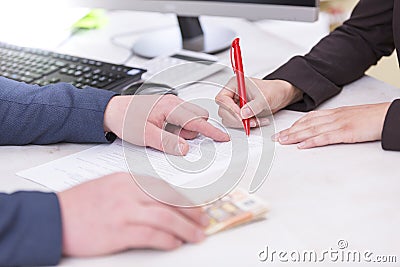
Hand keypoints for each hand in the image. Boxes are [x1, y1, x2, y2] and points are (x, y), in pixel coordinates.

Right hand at [58, 172, 208, 256]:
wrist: (52, 217)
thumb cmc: (80, 204)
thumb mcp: (110, 187)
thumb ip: (134, 191)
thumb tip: (159, 202)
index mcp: (128, 180)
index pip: (165, 188)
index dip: (185, 200)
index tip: (196, 208)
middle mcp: (129, 192)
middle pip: (170, 202)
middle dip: (191, 214)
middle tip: (203, 222)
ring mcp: (124, 211)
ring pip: (166, 218)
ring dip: (186, 229)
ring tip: (197, 236)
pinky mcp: (118, 232)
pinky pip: (151, 235)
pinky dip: (167, 240)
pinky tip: (175, 243)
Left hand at [103, 95, 229, 155]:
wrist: (111, 111)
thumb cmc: (126, 118)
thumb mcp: (146, 135)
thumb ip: (168, 142)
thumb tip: (186, 149)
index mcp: (170, 107)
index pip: (197, 121)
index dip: (212, 131)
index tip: (223, 138)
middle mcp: (173, 103)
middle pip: (197, 118)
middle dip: (193, 131)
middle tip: (175, 140)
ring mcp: (170, 105)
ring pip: (189, 120)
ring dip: (183, 131)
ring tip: (162, 134)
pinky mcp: (167, 109)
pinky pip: (181, 120)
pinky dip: (176, 128)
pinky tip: (162, 131)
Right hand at [215, 78, 301, 127]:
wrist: (280, 95)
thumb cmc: (273, 90)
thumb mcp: (264, 97)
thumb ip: (254, 106)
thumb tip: (243, 114)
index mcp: (234, 85)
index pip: (222, 98)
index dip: (229, 108)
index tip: (240, 115)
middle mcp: (232, 95)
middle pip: (223, 111)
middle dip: (237, 119)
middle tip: (248, 122)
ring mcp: (235, 104)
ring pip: (229, 119)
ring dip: (242, 123)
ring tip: (256, 121)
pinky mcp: (240, 113)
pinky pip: (237, 123)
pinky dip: (247, 125)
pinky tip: (257, 121)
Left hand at [273, 103, 390, 148]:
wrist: (388, 115)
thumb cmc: (371, 117)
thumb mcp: (350, 117)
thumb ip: (336, 122)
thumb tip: (325, 129)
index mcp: (334, 113)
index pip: (309, 118)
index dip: (294, 125)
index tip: (283, 131)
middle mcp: (333, 117)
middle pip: (306, 124)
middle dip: (289, 131)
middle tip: (276, 138)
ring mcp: (339, 124)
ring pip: (312, 130)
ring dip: (295, 136)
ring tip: (283, 141)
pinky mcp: (346, 132)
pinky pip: (325, 137)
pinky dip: (312, 141)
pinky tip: (302, 145)